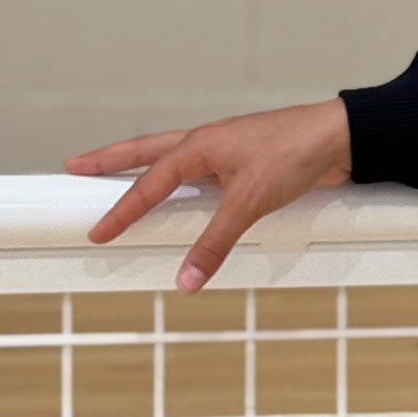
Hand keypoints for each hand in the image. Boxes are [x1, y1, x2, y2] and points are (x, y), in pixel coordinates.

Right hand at [65, 99, 354, 292]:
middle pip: (147, 151)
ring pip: (173, 158)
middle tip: (76, 165)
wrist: (341, 137)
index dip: (122, 211)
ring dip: (145, 166)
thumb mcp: (250, 202)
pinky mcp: (246, 161)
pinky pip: (204, 173)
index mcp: (199, 146)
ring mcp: (227, 149)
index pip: (149, 184)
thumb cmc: (296, 153)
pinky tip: (187, 195)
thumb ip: (215, 242)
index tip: (97, 232)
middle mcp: (207, 142)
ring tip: (121, 175)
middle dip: (111, 160)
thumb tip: (188, 279)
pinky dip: (186, 181)